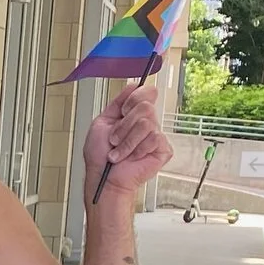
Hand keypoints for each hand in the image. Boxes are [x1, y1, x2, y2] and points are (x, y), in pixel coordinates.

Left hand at [84, 84, 173, 201]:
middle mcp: (146, 123)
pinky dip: (137, 150)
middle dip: (124, 125)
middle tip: (114, 139)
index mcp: (133, 115)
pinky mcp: (163, 149)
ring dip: (127, 141)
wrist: (104, 179)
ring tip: (119, 152)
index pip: (146, 92)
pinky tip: (132, 158)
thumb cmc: (100, 157)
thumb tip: (132, 85)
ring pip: (147, 124)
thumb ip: (117, 102)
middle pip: (145, 106)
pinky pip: (154, 139)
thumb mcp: (102, 122)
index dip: (134, 98)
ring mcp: (155, 136)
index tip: (123, 111)